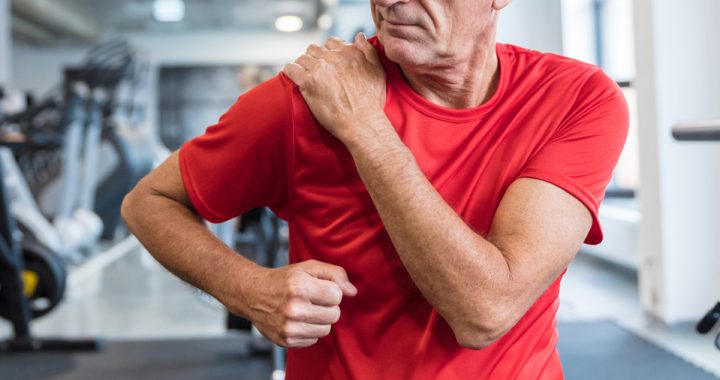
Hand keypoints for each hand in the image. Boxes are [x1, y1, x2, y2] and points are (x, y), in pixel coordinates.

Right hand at [236, 260, 356, 347]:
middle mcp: (293, 308)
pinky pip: (314, 339)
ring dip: (320, 320)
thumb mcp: (308, 267)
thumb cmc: (284, 279)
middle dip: (327, 306)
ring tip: (305, 310)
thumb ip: (335, 274)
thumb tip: (353, 292)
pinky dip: (309, 330)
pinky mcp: (286, 340)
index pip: (337, 295)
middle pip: (334, 315)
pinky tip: (298, 320)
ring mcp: (288, 327)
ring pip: (326, 329)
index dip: (331, 290)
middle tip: (312, 299)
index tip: (318, 288)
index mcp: (300, 286)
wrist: (253, 294)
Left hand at [283, 33, 387, 144]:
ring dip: (302, 65)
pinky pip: (291, 69)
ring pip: (302, 58)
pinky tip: (291, 74)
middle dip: (314, 58)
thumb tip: (359, 36)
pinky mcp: (308, 82)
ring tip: (302, 74)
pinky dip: (290, 71)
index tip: (327, 62)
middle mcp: (334, 57)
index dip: (328, 52)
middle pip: (314, 49)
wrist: (362, 123)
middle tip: (314, 70)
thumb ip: (368, 51)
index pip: (331, 43)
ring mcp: (319, 69)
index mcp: (350, 52)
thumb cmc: (372, 102)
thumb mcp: (378, 71)